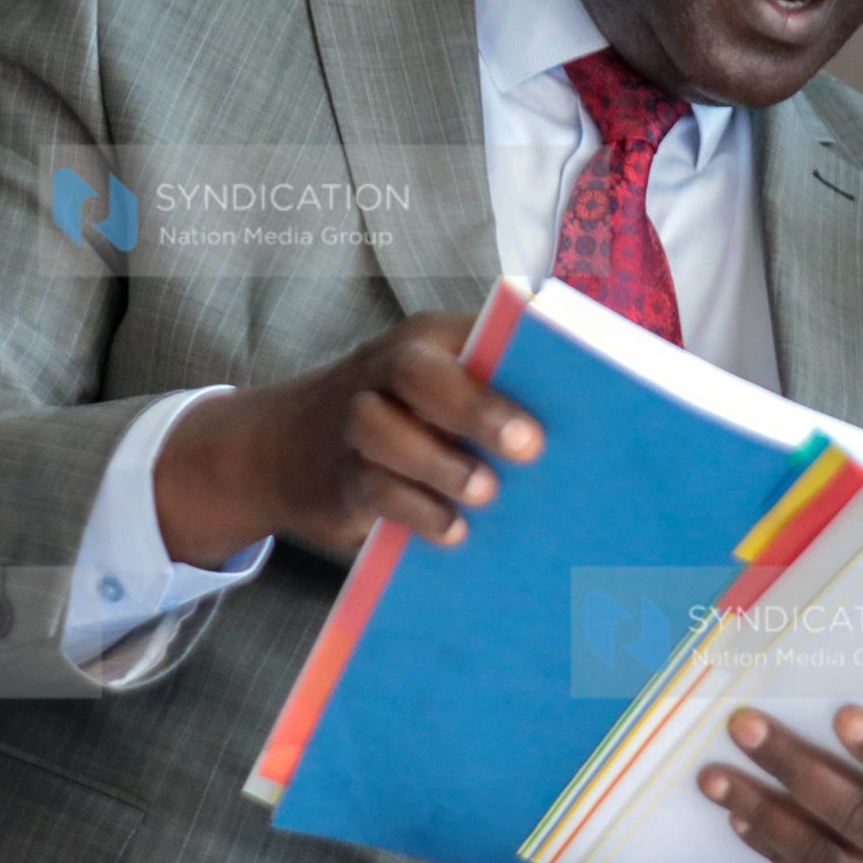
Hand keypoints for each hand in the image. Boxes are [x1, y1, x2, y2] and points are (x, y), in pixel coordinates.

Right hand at [151, 313, 542, 566]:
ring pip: (382, 430)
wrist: (279, 449)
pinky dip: (416, 510)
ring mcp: (352, 421)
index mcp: (427, 341)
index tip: (563, 389)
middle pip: (417, 372)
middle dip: (474, 407)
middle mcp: (385, 371)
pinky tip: (454, 530)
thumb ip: (493, 390)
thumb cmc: (399, 416)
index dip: (513, 355)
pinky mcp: (338, 477)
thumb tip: (583, 422)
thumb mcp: (438, 388)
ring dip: (439, 463)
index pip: (471, 331)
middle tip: (529, 446)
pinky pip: (372, 489)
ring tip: (487, 494)